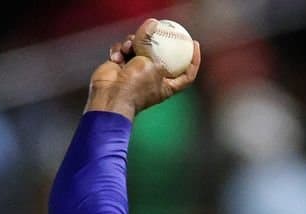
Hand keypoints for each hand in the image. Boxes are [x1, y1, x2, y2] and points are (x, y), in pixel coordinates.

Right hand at [84, 18, 199, 119]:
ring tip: (128, 47)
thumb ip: (151, 43)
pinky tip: (116, 57)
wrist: (110, 97)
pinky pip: (123, 51)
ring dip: (133, 44)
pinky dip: (119, 51)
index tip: (195, 44)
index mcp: (167, 85)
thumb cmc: (135, 87)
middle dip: (156, 42)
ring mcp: (136, 72)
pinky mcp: (121, 66)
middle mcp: (153, 79)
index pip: (187, 74)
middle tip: (156, 30)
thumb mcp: (150, 64)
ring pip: (139, 48)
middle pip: (160, 55)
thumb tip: (152, 24)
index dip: (194, 60)